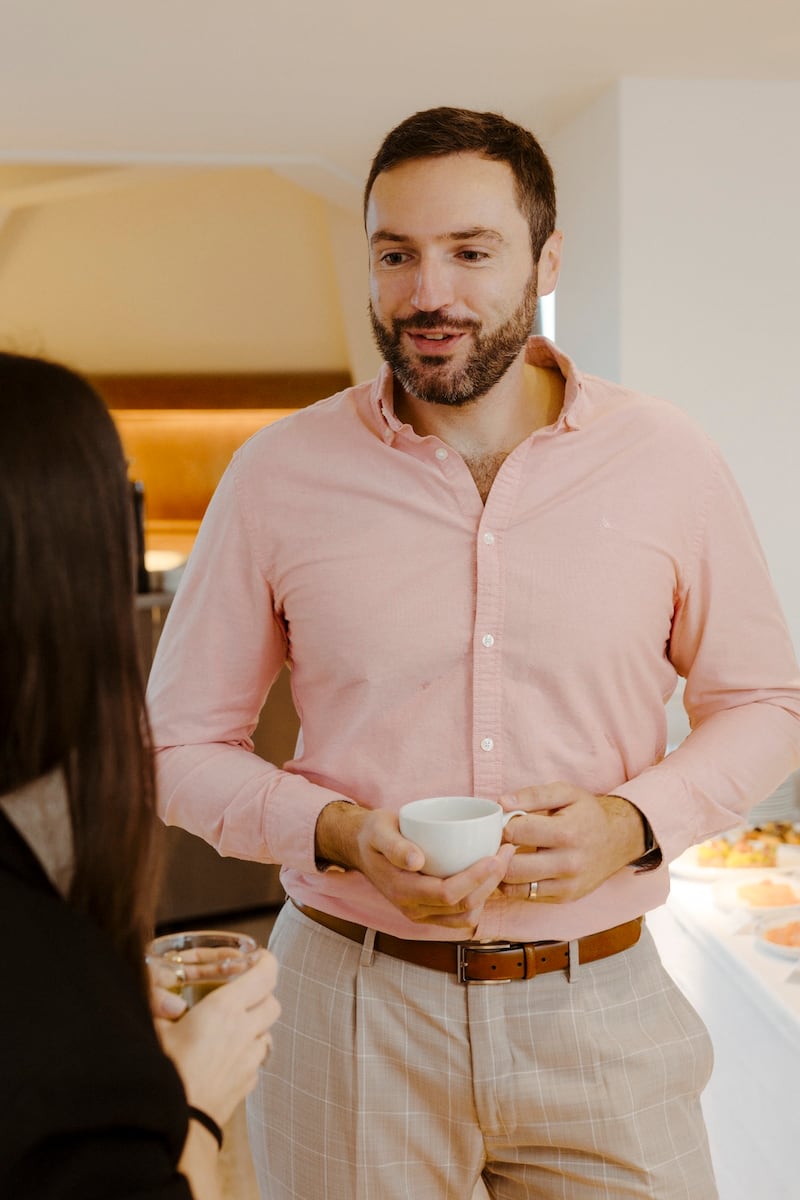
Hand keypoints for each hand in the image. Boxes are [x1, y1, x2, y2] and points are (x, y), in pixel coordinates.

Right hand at [154, 949, 279, 1127]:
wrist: (178, 1129)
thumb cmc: (163, 1074)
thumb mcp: (153, 1031)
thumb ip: (158, 1006)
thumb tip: (167, 999)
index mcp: (224, 1009)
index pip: (265, 974)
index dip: (266, 962)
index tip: (258, 957)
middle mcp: (244, 1031)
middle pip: (273, 1002)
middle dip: (262, 994)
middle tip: (242, 991)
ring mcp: (249, 1060)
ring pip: (267, 1031)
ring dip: (256, 1024)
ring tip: (231, 1025)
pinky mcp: (248, 1084)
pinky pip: (257, 1059)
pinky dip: (248, 1052)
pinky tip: (225, 1056)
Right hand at [316, 801, 516, 931]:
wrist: (362, 847)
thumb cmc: (374, 834)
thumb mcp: (379, 831)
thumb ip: (394, 845)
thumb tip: (416, 860)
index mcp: (402, 891)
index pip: (447, 894)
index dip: (475, 878)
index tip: (494, 855)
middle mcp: (413, 909)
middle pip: (463, 907)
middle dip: (491, 882)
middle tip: (506, 852)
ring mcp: (422, 914)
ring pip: (466, 917)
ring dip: (488, 893)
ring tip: (500, 862)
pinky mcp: (430, 912)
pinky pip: (461, 916)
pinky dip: (479, 900)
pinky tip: (487, 876)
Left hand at [497, 783, 645, 902]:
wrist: (618, 840)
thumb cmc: (587, 814)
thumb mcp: (565, 793)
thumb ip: (533, 795)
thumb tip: (502, 803)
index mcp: (567, 832)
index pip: (516, 832)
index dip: (501, 825)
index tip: (501, 821)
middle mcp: (568, 863)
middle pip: (512, 866)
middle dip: (497, 852)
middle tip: (496, 841)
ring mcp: (567, 885)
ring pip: (515, 886)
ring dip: (501, 871)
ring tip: (503, 855)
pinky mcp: (564, 898)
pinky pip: (525, 896)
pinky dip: (514, 884)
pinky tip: (516, 868)